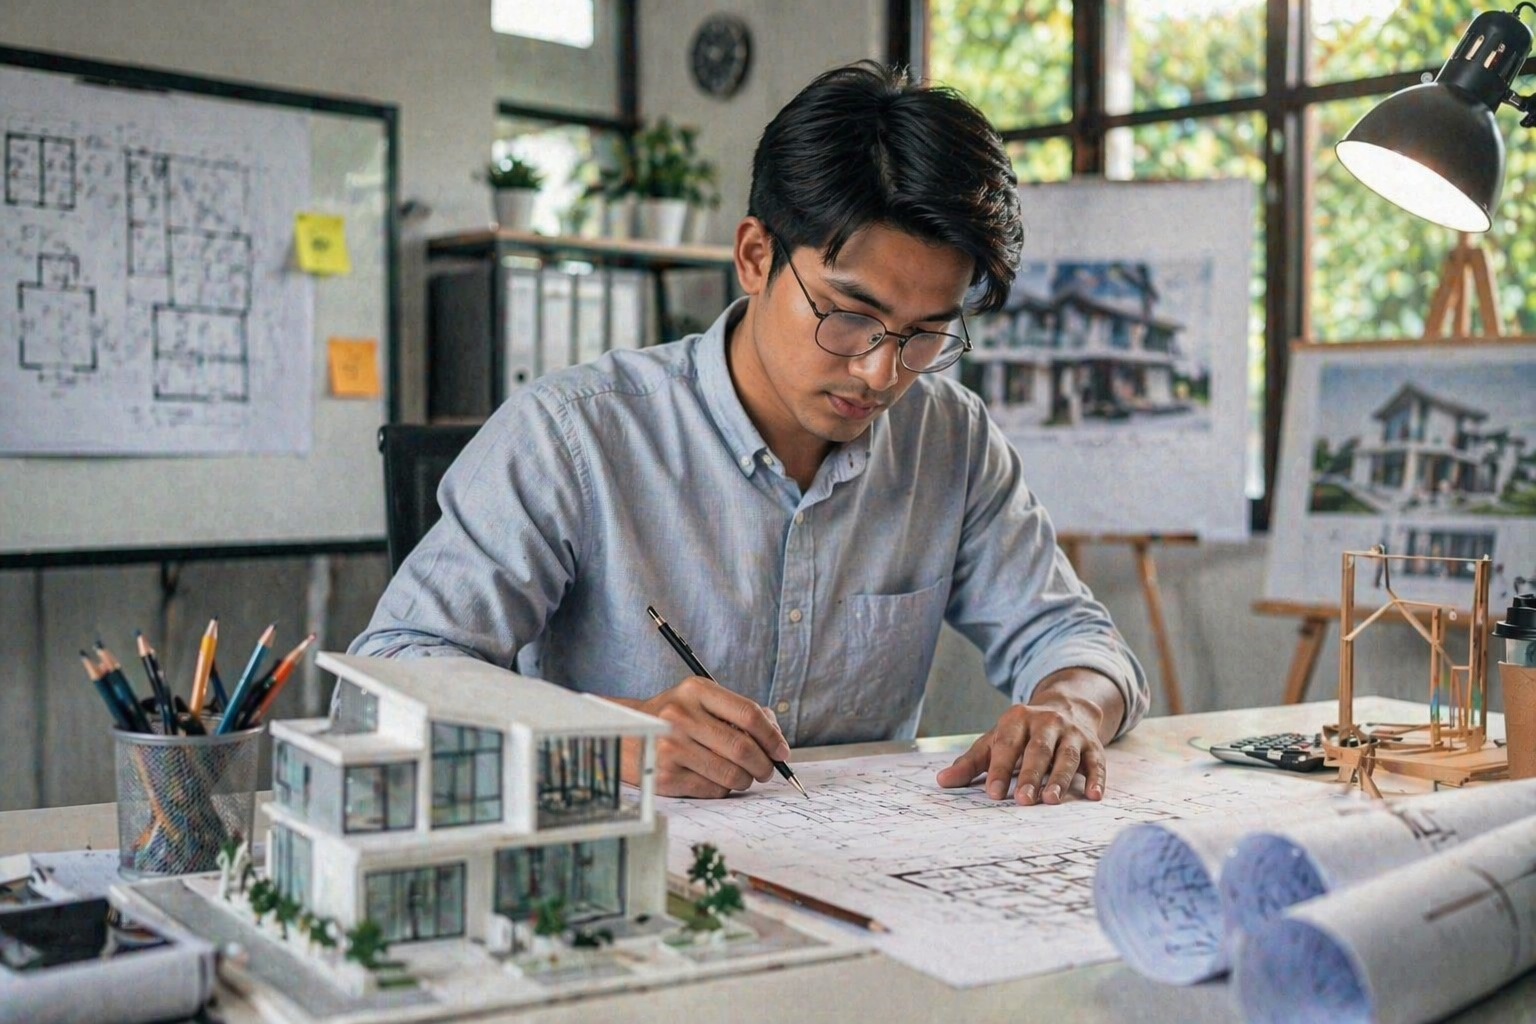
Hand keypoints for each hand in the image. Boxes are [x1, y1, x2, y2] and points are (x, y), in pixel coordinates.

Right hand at [610, 677, 791, 797]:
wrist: (626, 734)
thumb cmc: (673, 718)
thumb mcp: (700, 700)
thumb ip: (738, 712)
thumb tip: (776, 738)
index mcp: (696, 691)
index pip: (748, 714)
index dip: (772, 736)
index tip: (782, 750)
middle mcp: (681, 717)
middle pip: (743, 748)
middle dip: (764, 764)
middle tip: (767, 770)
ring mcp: (671, 748)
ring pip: (731, 774)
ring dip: (746, 780)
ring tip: (743, 776)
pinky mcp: (666, 777)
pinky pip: (713, 790)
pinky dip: (724, 789)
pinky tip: (716, 779)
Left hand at [934, 669, 1122, 804]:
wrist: (1067, 706)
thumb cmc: (1022, 733)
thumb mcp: (995, 740)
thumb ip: (971, 762)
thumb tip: (941, 781)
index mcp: (1017, 719)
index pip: (1007, 745)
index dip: (1001, 769)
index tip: (994, 794)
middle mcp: (1046, 722)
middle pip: (1038, 750)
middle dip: (1031, 775)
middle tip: (1023, 801)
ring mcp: (1072, 733)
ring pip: (1067, 756)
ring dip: (1060, 779)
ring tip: (1051, 801)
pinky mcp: (1093, 746)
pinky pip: (1096, 762)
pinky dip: (1097, 779)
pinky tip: (1094, 796)